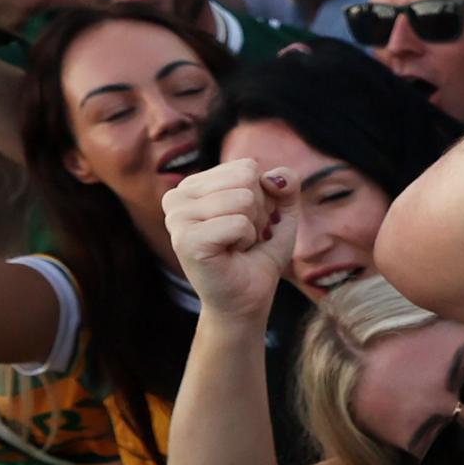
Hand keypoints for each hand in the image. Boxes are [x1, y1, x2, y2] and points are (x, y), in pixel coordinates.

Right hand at [160, 156, 296, 329]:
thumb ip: (285, 183)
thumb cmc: (258, 253)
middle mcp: (178, 196)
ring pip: (243, 199)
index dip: (261, 197)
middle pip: (245, 180)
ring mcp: (177, 217)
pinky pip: (239, 223)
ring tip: (236, 246)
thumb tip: (272, 176)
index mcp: (194, 185)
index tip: (246, 223)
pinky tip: (231, 254)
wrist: (247, 297)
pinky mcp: (186, 239)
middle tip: (243, 237)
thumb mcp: (281, 212)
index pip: (246, 167)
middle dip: (258, 212)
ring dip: (252, 228)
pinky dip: (246, 241)